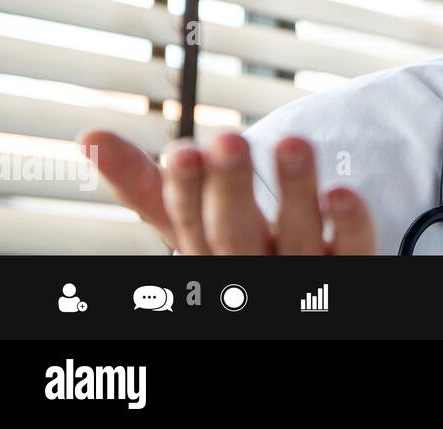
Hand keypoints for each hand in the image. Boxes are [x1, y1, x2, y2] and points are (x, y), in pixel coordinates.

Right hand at [78, 130, 375, 254]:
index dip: (185, 191)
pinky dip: (349, 225)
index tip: (182, 150)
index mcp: (207, 254)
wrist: (299, 304)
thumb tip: (88, 137)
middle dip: (230, 189)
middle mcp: (251, 269)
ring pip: (299, 237)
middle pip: (236, 235)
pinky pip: (353, 251)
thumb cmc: (235, 255)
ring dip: (295, 190)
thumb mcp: (190, 227)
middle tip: (229, 139)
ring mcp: (302, 274)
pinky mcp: (350, 272)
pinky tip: (344, 191)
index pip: (188, 224)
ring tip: (293, 141)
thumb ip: (146, 188)